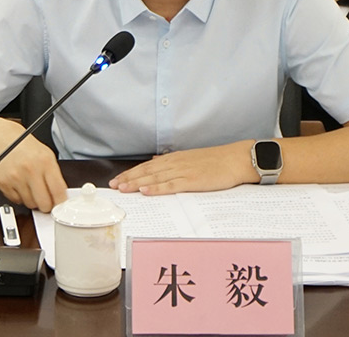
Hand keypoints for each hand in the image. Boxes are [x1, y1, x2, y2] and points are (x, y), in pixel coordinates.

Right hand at [0, 139, 68, 211]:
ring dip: (33, 200)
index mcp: (45, 162)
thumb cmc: (26, 148)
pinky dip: (20, 197)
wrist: (3, 139)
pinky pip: (17, 201)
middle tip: (46, 199)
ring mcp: (16, 178)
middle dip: (47, 205)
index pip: (58, 190)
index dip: (61, 202)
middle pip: (44, 203)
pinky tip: (20, 185)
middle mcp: (30, 170)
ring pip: (30, 204)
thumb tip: (61, 196)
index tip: (61, 205)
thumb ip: (55, 175)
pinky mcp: (4, 184)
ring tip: (31, 187)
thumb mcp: (47, 155)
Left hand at [108, 141, 256, 195]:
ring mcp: (183, 172)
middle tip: (113, 186)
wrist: (235, 159)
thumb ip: (173, 161)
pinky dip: (156, 188)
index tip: (118, 179)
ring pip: (155, 178)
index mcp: (175, 158)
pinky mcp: (192, 181)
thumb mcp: (191, 157)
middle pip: (147, 172)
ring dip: (137, 183)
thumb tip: (156, 161)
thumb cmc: (216, 161)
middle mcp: (176, 163)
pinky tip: (146, 191)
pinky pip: (170, 185)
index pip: (148, 166)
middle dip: (128, 179)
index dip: (131, 173)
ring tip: (123, 188)